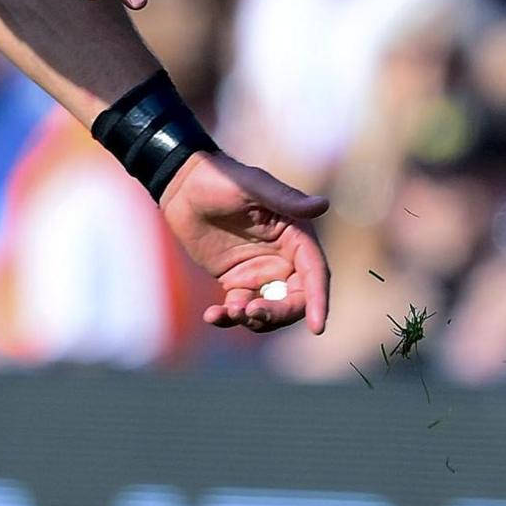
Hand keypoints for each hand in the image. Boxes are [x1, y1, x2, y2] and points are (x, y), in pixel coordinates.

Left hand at [157, 152, 331, 333]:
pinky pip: (240, 308)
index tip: (316, 326)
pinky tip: (212, 315)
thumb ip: (285, 199)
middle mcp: (284, 258)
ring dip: (254, 319)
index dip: (318, 300)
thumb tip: (323, 205)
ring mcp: (260, 272)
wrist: (181, 185)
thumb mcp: (251, 187)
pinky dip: (229, 317)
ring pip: (269, 309)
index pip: (315, 273)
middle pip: (295, 299)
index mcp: (296, 235)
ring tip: (228, 312)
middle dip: (279, 313)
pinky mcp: (236, 282)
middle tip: (253, 313)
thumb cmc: (220, 178)